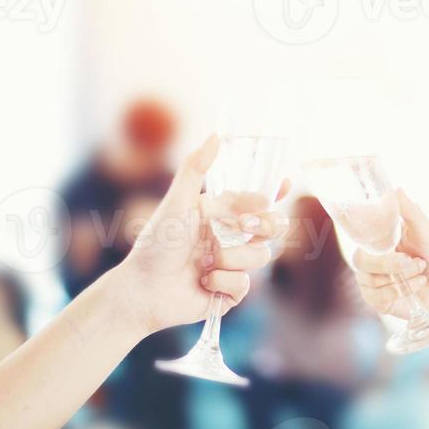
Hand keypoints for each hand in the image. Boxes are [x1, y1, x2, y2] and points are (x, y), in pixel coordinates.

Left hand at [116, 135, 285, 334]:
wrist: (143, 289)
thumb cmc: (155, 244)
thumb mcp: (176, 203)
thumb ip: (195, 169)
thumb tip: (215, 136)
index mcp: (219, 214)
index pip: (256, 200)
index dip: (274, 192)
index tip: (285, 184)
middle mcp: (229, 238)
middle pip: (272, 227)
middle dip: (265, 225)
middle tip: (245, 227)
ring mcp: (232, 266)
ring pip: (260, 256)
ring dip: (231, 257)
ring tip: (203, 262)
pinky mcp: (230, 293)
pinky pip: (245, 284)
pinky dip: (222, 282)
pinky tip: (202, 283)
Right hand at [352, 191, 428, 346]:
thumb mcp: (427, 232)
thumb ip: (410, 212)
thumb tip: (396, 189)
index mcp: (384, 241)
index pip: (361, 234)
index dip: (362, 234)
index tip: (378, 236)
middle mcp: (376, 260)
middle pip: (360, 259)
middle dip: (387, 263)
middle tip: (411, 261)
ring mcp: (376, 282)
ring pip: (368, 279)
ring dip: (399, 278)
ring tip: (420, 273)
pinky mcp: (380, 302)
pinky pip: (375, 297)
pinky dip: (397, 292)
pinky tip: (416, 286)